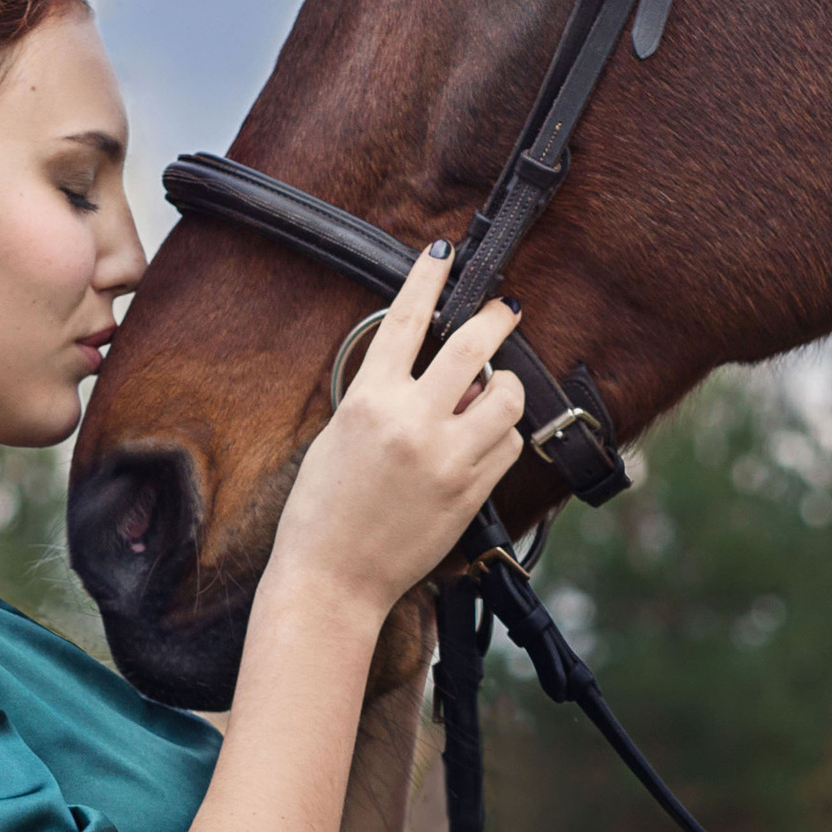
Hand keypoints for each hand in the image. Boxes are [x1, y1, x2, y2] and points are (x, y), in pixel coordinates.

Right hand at [269, 244, 525, 619]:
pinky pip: (508, 445)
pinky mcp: (471, 492)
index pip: (404, 319)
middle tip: (505, 309)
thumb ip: (388, 398)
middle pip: (473, 347)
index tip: (445, 252)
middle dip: (495, 318)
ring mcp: (447, 458)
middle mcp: (412, 424)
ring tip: (491, 394)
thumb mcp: (340, 436)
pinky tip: (482, 442)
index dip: (427, 277)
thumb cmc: (323, 510)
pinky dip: (502, 435)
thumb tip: (447, 379)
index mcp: (369, 402)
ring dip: (506, 387)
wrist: (333, 579)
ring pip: (506, 397)